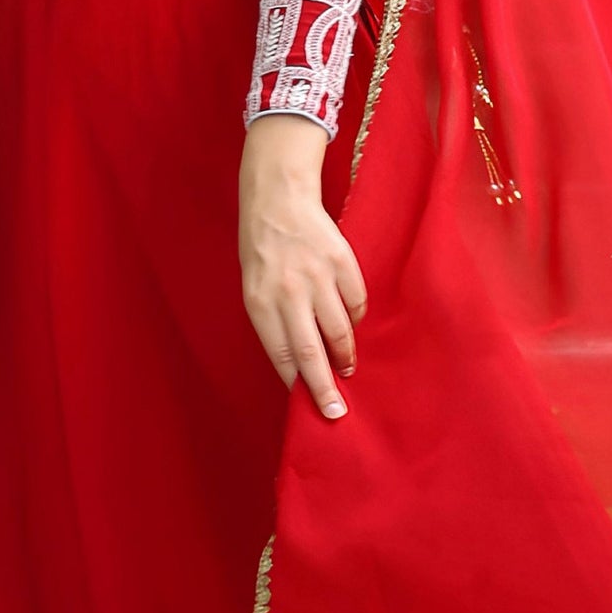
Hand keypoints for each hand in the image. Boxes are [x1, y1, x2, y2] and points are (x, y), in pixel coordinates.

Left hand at [239, 115, 366, 419]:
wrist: (278, 200)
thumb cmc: (262, 253)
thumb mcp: (255, 289)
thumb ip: (274, 325)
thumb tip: (298, 367)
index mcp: (260, 302)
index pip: (281, 355)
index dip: (298, 383)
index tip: (311, 406)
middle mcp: (288, 292)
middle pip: (310, 352)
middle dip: (325, 387)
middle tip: (337, 412)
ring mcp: (317, 277)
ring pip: (339, 331)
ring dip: (345, 356)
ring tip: (347, 369)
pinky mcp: (342, 262)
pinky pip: (356, 303)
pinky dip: (354, 319)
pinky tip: (348, 322)